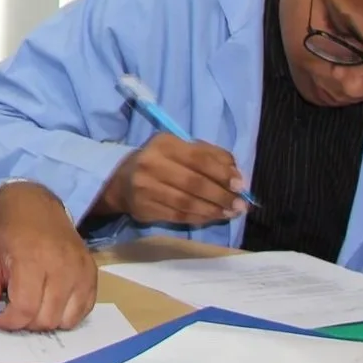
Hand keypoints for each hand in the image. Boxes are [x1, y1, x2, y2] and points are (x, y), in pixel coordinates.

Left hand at [0, 181, 98, 331]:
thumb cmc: (8, 232)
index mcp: (31, 260)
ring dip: (46, 320)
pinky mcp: (92, 273)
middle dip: (25, 323)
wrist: (34, 204)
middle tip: (14, 308)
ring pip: (66, 320)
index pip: (25, 309)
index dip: (8, 322)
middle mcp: (61, 266)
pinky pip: (84, 310)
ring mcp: (81, 270)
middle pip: (46, 318)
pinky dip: (67, 314)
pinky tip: (51, 302)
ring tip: (33, 305)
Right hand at [96, 133, 245, 226]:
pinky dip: (200, 218)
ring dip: (213, 210)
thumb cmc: (161, 161)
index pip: (198, 158)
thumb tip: (237, 176)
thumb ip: (211, 156)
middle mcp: (150, 164)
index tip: (240, 186)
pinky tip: (212, 217)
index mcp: (163, 144)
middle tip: (240, 205)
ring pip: (187, 203)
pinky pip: (178, 216)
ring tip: (230, 213)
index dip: (222, 173)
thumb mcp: (183, 149)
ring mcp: (145, 188)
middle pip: (194, 183)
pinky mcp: (144, 208)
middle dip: (221, 196)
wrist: (122, 181)